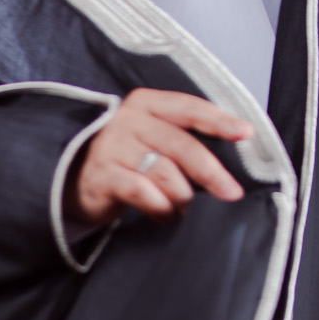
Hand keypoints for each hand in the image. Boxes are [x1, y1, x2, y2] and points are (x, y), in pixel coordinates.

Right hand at [71, 88, 251, 227]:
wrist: (73, 179)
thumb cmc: (126, 159)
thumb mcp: (151, 137)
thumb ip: (183, 138)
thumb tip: (232, 157)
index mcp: (146, 103)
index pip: (188, 108)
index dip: (218, 121)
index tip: (245, 133)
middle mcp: (127, 120)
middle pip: (181, 145)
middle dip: (211, 172)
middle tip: (232, 193)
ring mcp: (112, 147)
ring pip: (165, 173)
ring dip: (183, 197)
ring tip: (185, 210)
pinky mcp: (102, 176)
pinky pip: (143, 193)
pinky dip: (162, 208)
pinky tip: (167, 216)